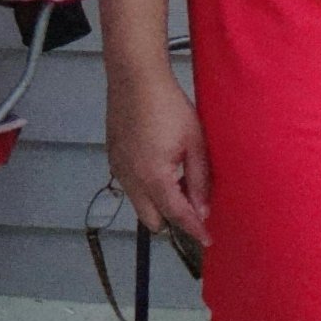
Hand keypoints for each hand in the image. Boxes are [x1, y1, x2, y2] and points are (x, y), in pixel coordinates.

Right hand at [104, 68, 211, 247]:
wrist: (135, 80)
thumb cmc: (169, 106)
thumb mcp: (195, 142)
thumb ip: (199, 178)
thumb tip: (203, 208)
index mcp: (154, 177)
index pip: (177, 215)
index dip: (194, 229)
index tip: (207, 240)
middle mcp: (131, 180)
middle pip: (153, 219)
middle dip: (174, 219)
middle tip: (195, 202)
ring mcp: (119, 170)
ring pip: (140, 204)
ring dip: (160, 202)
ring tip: (181, 178)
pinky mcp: (113, 159)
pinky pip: (131, 187)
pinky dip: (147, 187)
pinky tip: (163, 166)